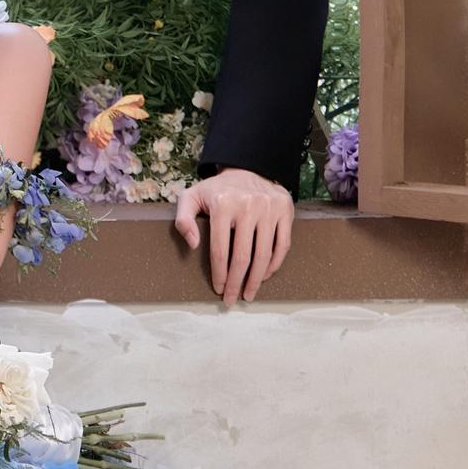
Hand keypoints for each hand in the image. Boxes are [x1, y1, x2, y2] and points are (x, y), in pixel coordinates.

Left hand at [174, 168, 293, 307]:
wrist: (248, 169)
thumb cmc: (216, 190)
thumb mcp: (191, 197)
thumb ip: (183, 219)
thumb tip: (193, 245)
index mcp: (223, 204)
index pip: (220, 249)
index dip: (219, 273)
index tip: (219, 289)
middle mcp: (248, 205)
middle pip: (243, 256)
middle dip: (237, 283)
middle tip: (232, 300)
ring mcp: (269, 208)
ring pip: (264, 254)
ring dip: (256, 279)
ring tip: (249, 293)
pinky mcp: (285, 210)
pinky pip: (282, 244)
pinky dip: (274, 264)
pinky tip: (264, 276)